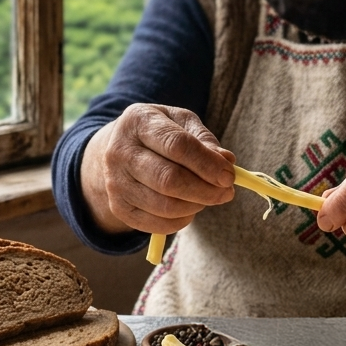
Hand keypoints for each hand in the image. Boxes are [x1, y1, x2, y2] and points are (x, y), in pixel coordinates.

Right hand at [80, 104, 235, 235]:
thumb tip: (226, 161)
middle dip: (205, 190)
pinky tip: (189, 208)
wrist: (119, 151)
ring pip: (165, 206)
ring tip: (207, 197)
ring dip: (196, 206)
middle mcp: (120, 151)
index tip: (229, 176)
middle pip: (169, 180)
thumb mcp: (181, 123)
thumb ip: (204, 139)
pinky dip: (182, 221)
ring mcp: (116, 182)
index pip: (176, 145)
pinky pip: (157, 224)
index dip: (207, 164)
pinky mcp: (118, 207)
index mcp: (138, 121)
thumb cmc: (158, 134)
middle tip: (226, 192)